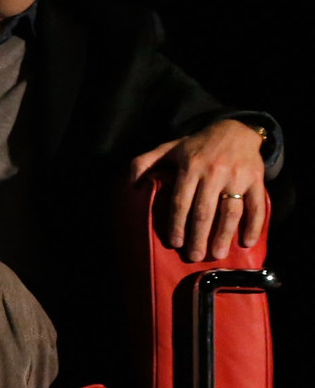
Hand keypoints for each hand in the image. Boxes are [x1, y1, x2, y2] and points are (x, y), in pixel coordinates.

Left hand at [129, 119, 267, 260]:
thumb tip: (129, 184)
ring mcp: (237, 177)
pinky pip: (257, 206)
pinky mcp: (256, 180)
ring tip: (217, 255)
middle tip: (194, 257)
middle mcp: (213, 173)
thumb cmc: (197, 145)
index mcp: (190, 167)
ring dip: (223, 235)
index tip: (175, 243)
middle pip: (204, 211)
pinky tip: (247, 242)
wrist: (236, 130)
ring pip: (230, 211)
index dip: (177, 224)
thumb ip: (145, 163)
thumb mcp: (169, 148)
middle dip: (198, 236)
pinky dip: (254, 225)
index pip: (181, 201)